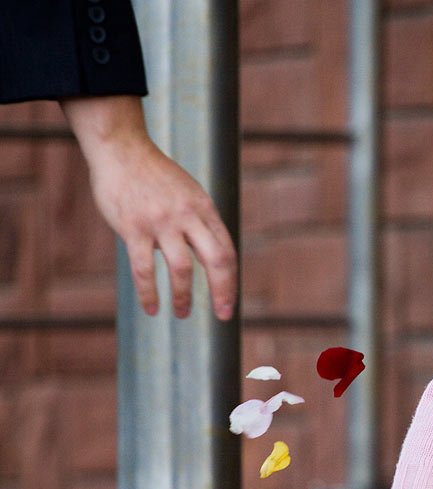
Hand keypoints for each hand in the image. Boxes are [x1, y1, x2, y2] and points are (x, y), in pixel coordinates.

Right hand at [60, 96, 237, 320]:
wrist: (122, 150)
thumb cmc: (155, 177)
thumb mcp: (189, 194)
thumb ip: (200, 223)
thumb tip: (209, 257)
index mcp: (205, 209)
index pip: (227, 251)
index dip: (231, 281)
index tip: (228, 303)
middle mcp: (188, 216)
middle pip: (217, 260)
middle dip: (223, 292)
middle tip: (222, 315)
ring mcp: (161, 222)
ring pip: (182, 268)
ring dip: (184, 297)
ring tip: (182, 313)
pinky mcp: (133, 228)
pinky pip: (144, 269)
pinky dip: (149, 293)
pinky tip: (151, 308)